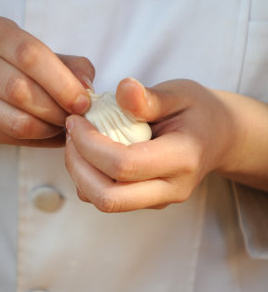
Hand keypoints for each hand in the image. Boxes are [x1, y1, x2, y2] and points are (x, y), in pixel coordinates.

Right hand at [0, 17, 92, 145]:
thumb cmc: (14, 63)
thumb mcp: (40, 53)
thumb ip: (69, 66)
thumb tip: (86, 87)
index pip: (29, 55)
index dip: (61, 82)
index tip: (83, 101)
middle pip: (20, 90)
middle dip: (56, 109)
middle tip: (75, 117)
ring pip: (15, 120)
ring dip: (48, 129)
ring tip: (63, 126)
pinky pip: (9, 138)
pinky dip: (37, 140)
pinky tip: (48, 133)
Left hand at [65, 77, 243, 211]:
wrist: (219, 137)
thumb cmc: (197, 111)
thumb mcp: (179, 94)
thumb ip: (149, 98)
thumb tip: (124, 89)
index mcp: (181, 159)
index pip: (124, 165)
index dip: (90, 144)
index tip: (76, 120)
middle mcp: (170, 188)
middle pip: (108, 198)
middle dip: (78, 166)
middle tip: (70, 134)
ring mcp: (158, 201)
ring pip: (103, 202)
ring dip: (79, 174)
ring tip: (77, 141)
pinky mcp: (145, 202)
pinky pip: (107, 199)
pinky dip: (88, 178)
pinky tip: (89, 152)